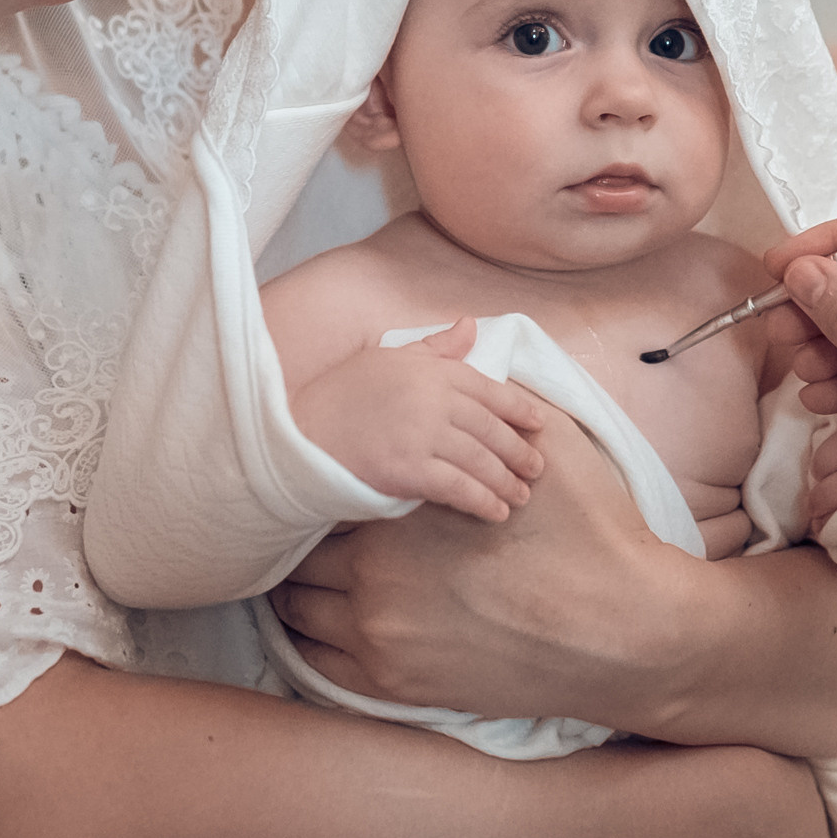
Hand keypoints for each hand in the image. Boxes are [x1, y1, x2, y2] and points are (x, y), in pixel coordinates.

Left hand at [272, 406, 696, 725]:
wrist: (625, 632)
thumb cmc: (591, 537)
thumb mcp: (550, 446)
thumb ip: (493, 401)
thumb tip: (466, 350)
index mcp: (401, 517)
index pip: (324, 493)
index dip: (332, 484)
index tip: (340, 483)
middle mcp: (374, 583)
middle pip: (299, 555)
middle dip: (310, 538)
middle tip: (325, 528)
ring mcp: (381, 644)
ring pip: (298, 613)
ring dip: (306, 590)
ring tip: (324, 574)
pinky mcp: (396, 689)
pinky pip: (319, 666)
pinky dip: (317, 641)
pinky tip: (335, 622)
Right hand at [295, 320, 547, 522]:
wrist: (296, 430)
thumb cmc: (342, 394)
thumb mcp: (388, 358)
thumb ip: (435, 348)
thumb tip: (471, 325)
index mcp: (431, 370)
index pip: (489, 389)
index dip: (519, 410)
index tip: (540, 425)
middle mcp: (433, 399)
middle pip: (491, 429)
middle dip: (519, 451)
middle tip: (536, 469)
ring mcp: (422, 434)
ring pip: (480, 460)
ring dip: (506, 481)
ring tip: (521, 496)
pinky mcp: (409, 469)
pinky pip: (458, 487)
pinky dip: (482, 500)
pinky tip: (496, 512)